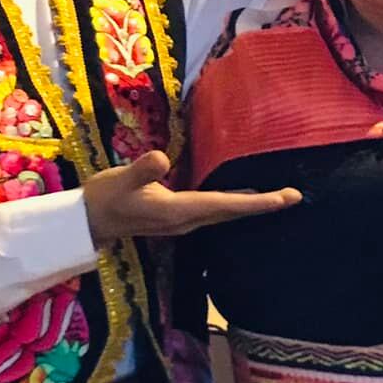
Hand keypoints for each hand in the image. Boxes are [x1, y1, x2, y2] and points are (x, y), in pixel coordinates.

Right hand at [83, 150, 301, 245]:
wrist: (87, 223)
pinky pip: (215, 211)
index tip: (285, 199)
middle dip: (264, 205)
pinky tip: (241, 195)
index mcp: (179, 212)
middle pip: (233, 213)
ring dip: (251, 205)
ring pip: (226, 213)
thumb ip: (141, 170)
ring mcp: (183, 222)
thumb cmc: (104, 199)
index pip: (226, 205)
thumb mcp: (120, 180)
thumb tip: (162, 159)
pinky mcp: (178, 218)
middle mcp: (187, 221)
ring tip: (277, 197)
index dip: (257, 202)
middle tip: (295, 196)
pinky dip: (233, 203)